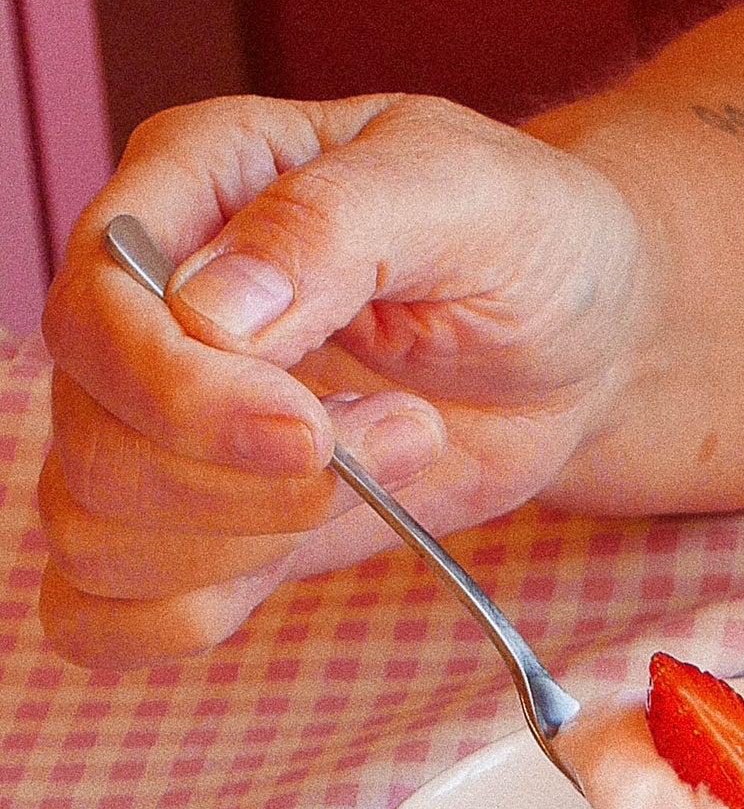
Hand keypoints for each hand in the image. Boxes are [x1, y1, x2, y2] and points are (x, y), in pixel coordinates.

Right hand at [38, 93, 648, 668]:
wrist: (583, 341)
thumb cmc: (527, 238)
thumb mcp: (460, 194)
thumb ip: (326, 229)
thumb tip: (208, 314)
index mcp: (188, 188)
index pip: (96, 313)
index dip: (182, 396)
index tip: (309, 431)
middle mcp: (150, 309)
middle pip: (95, 441)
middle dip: (238, 485)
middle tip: (403, 434)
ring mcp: (168, 424)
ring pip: (98, 534)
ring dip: (244, 546)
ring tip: (390, 470)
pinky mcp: (210, 521)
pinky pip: (112, 610)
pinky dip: (181, 620)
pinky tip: (292, 560)